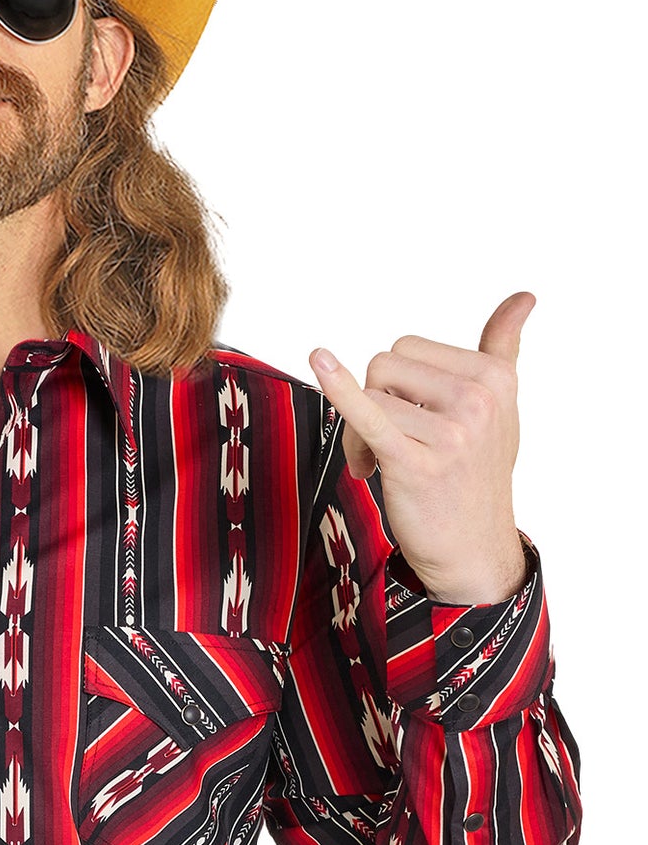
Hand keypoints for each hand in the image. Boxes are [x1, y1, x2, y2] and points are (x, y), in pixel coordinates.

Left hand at [307, 292, 532, 604]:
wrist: (473, 550)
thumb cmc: (477, 473)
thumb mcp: (502, 405)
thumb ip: (503, 347)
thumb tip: (525, 295)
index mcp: (496, 376)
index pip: (407, 348)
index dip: (394, 383)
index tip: (408, 420)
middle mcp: (479, 399)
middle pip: (384, 365)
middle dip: (373, 401)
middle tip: (388, 444)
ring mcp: (451, 432)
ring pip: (368, 398)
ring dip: (360, 435)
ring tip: (381, 466)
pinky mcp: (416, 464)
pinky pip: (369, 415)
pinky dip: (340, 388)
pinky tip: (320, 361)